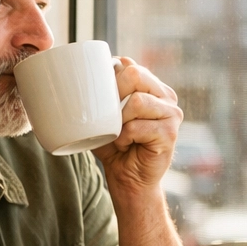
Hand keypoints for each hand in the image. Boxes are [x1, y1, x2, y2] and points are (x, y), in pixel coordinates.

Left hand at [92, 57, 181, 199]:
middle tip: (107, 117)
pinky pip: (136, 126)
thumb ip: (98, 96)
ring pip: (137, 101)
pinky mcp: (170, 132)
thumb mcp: (101, 118)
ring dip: (118, 121)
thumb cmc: (113, 147)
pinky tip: (126, 145)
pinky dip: (123, 138)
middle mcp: (165, 96)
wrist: (128, 179)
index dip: (109, 77)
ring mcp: (171, 113)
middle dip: (112, 94)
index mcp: (151, 87)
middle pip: (135, 75)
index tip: (99, 97)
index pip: (130, 65)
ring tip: (119, 135)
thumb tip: (75, 78)